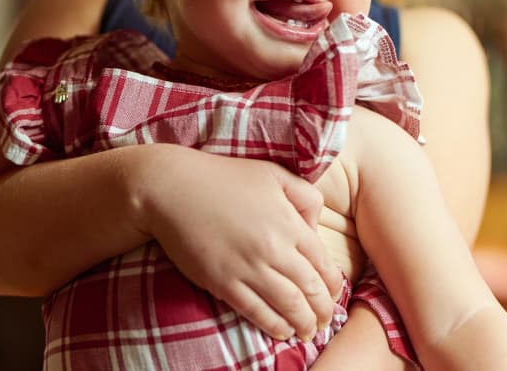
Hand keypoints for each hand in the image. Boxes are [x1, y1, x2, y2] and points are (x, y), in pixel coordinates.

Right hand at [132, 146, 342, 341]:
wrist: (173, 187)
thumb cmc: (223, 177)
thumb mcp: (273, 174)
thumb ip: (304, 195)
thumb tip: (316, 225)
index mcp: (289, 223)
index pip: (323, 264)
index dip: (332, 286)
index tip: (333, 296)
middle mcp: (273, 248)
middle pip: (310, 289)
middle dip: (322, 311)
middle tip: (325, 321)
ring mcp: (247, 267)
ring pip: (288, 305)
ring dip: (304, 324)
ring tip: (308, 332)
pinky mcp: (222, 282)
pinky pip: (256, 311)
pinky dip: (274, 326)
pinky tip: (282, 331)